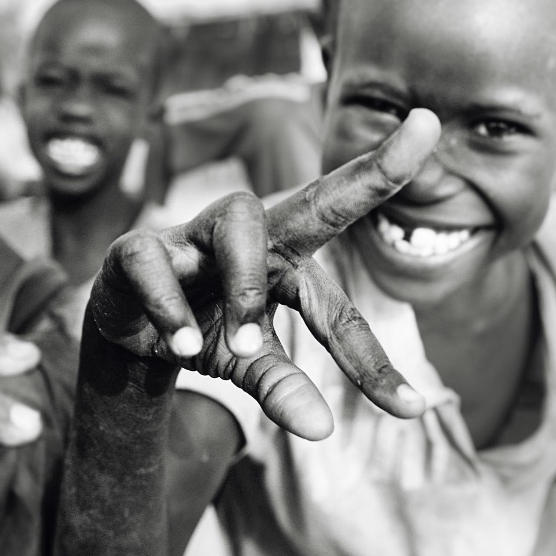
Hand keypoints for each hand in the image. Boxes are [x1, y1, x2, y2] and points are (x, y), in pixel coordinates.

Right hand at [88, 108, 441, 439]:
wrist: (120, 329)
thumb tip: (322, 430)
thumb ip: (283, 386)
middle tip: (425, 134)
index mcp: (287, 255)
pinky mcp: (137, 250)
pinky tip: (183, 347)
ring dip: (249, 295)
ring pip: (239, 231)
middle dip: (372, 172)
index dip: (389, 186)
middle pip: (317, 200)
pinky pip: (159, 267)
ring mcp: (193, 233)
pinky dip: (174, 312)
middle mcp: (251, 232)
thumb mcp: (247, 362)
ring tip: (249, 351)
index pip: (349, 238)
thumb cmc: (204, 326)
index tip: (435, 125)